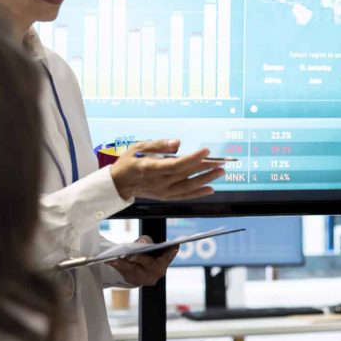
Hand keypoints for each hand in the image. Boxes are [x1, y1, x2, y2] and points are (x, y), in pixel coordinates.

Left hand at [108, 237, 179, 286]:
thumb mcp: (146, 242)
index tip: (174, 246)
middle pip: (149, 264)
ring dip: (123, 264)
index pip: (170, 255)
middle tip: (130, 255)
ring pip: (134, 270)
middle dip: (140, 259)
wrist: (137, 264)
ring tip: (114, 259)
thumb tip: (143, 243)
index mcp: (165, 260)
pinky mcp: (134, 280)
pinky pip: (125, 273)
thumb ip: (146, 241)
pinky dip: (117, 267)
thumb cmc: (145, 251)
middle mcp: (158, 271)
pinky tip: (110, 262)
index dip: (172, 252)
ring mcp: (146, 278)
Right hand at [109, 139, 224, 200]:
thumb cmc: (129, 162)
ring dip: (206, 180)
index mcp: (152, 168)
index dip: (193, 159)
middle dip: (205, 167)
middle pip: (186, 174)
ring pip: (188, 186)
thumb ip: (158, 145)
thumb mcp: (139, 147)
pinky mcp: (165, 196)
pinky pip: (185, 196)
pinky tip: (210, 188)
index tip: (206, 151)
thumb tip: (177, 143)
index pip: (176, 164)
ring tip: (220, 172)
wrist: (120, 183)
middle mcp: (159, 181)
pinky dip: (198, 193)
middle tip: (221, 161)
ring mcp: (163, 191)